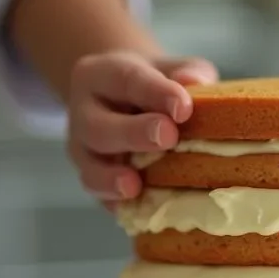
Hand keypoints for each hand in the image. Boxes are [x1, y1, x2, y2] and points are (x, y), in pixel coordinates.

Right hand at [66, 51, 217, 206]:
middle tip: (168, 138)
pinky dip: (114, 203)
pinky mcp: (92, 178)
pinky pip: (98, 194)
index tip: (183, 107)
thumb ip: (188, 72)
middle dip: (133, 134)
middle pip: (99, 126)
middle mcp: (84, 111)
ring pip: (89, 164)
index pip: (127, 80)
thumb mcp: (173, 68)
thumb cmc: (157, 83)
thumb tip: (194, 82)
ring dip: (110, 178)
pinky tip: (134, 209)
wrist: (126, 99)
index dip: (155, 93)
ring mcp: (84, 149)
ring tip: (133, 185)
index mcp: (102, 74)